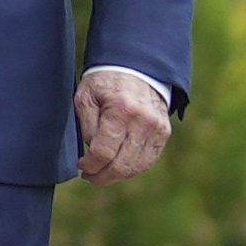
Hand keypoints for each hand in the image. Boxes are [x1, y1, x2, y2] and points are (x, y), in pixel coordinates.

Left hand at [74, 67, 172, 184]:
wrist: (136, 68)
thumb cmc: (105, 83)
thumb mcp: (85, 97)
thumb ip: (87, 126)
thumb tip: (92, 152)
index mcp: (121, 110)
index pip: (104, 152)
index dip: (90, 165)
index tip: (81, 166)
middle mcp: (143, 121)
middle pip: (122, 164)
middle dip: (101, 176)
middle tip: (89, 176)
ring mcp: (157, 128)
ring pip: (137, 167)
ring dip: (116, 176)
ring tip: (101, 174)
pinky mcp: (164, 132)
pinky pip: (148, 160)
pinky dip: (132, 169)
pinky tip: (118, 167)